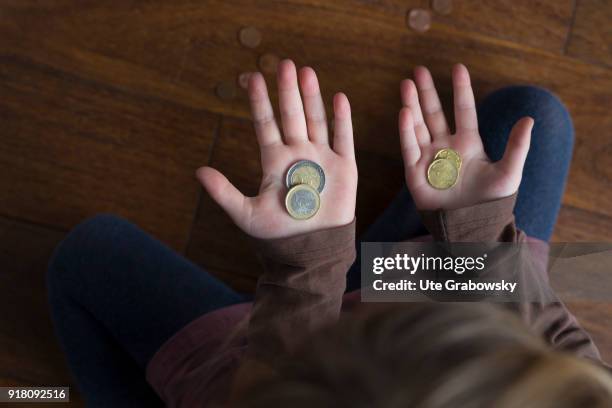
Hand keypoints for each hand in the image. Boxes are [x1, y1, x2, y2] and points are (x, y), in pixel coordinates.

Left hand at [197, 60, 356, 238]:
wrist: (311, 251)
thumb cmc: (279, 234)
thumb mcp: (246, 214)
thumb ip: (224, 192)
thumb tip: (198, 171)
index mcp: (275, 161)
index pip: (265, 124)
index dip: (259, 101)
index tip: (253, 77)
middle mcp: (298, 154)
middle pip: (292, 115)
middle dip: (287, 91)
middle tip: (284, 63)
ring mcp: (321, 158)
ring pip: (317, 120)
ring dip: (312, 97)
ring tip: (306, 72)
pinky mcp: (343, 167)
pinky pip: (343, 138)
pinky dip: (342, 119)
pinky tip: (339, 97)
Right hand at [399, 64, 532, 209]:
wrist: (470, 228)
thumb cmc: (491, 202)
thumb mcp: (509, 173)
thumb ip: (517, 146)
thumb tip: (529, 119)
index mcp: (468, 144)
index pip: (463, 110)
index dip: (461, 90)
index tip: (458, 68)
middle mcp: (446, 147)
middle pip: (434, 114)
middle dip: (427, 93)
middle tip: (419, 70)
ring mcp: (429, 159)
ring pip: (417, 126)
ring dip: (411, 105)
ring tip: (406, 84)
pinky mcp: (415, 173)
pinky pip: (409, 148)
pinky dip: (406, 130)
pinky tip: (405, 112)